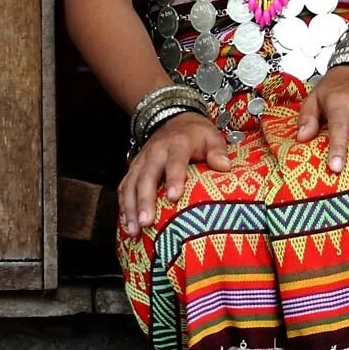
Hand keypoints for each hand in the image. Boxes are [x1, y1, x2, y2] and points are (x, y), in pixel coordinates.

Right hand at [119, 113, 231, 235]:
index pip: (175, 161)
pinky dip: (123, 207)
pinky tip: (127, 226)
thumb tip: (225, 166)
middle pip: (146, 177)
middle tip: (146, 222)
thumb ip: (218, 151)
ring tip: (134, 230)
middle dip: (145, 200)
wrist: (173, 119)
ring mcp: (141, 162)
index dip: (173, 178)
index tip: (174, 197)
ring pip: (130, 185)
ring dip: (130, 208)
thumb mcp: (211, 136)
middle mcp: (155, 153)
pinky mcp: (133, 170)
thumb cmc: (196, 134)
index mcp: (177, 144)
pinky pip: (124, 188)